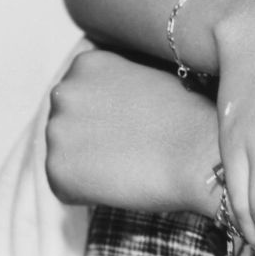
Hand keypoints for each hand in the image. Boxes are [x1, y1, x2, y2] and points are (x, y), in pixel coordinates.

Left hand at [45, 48, 217, 211]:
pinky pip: (66, 187)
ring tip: (129, 164)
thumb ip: (117, 84)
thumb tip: (106, 108)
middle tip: (130, 146)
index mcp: (85, 63)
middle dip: (91, 136)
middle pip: (67, 122)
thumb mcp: (148, 76)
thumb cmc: (188, 116)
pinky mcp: (55, 171)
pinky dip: (88, 192)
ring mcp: (55, 132)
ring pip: (65, 155)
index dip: (107, 113)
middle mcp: (62, 92)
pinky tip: (120, 182)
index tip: (132, 122)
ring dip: (89, 164)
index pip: (81, 93)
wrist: (199, 152)